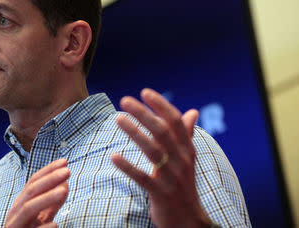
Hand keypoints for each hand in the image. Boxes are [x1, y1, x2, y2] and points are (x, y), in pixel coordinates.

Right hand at [5, 159, 69, 227]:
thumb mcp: (42, 215)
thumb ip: (52, 201)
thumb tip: (65, 183)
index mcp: (21, 204)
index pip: (33, 182)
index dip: (48, 170)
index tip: (65, 162)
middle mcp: (15, 213)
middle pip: (31, 191)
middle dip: (50, 179)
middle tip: (67, 171)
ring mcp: (16, 226)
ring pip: (29, 208)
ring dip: (47, 198)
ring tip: (64, 191)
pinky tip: (55, 224)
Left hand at [111, 88, 210, 227]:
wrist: (188, 220)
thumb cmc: (184, 184)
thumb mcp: (188, 158)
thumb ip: (187, 134)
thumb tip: (193, 111)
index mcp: (187, 149)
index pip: (176, 122)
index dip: (161, 105)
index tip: (144, 92)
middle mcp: (182, 160)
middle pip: (162, 132)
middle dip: (143, 114)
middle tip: (124, 100)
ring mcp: (172, 178)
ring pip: (153, 151)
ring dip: (134, 133)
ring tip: (118, 119)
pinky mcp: (161, 194)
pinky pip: (143, 178)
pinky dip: (128, 167)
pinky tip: (113, 157)